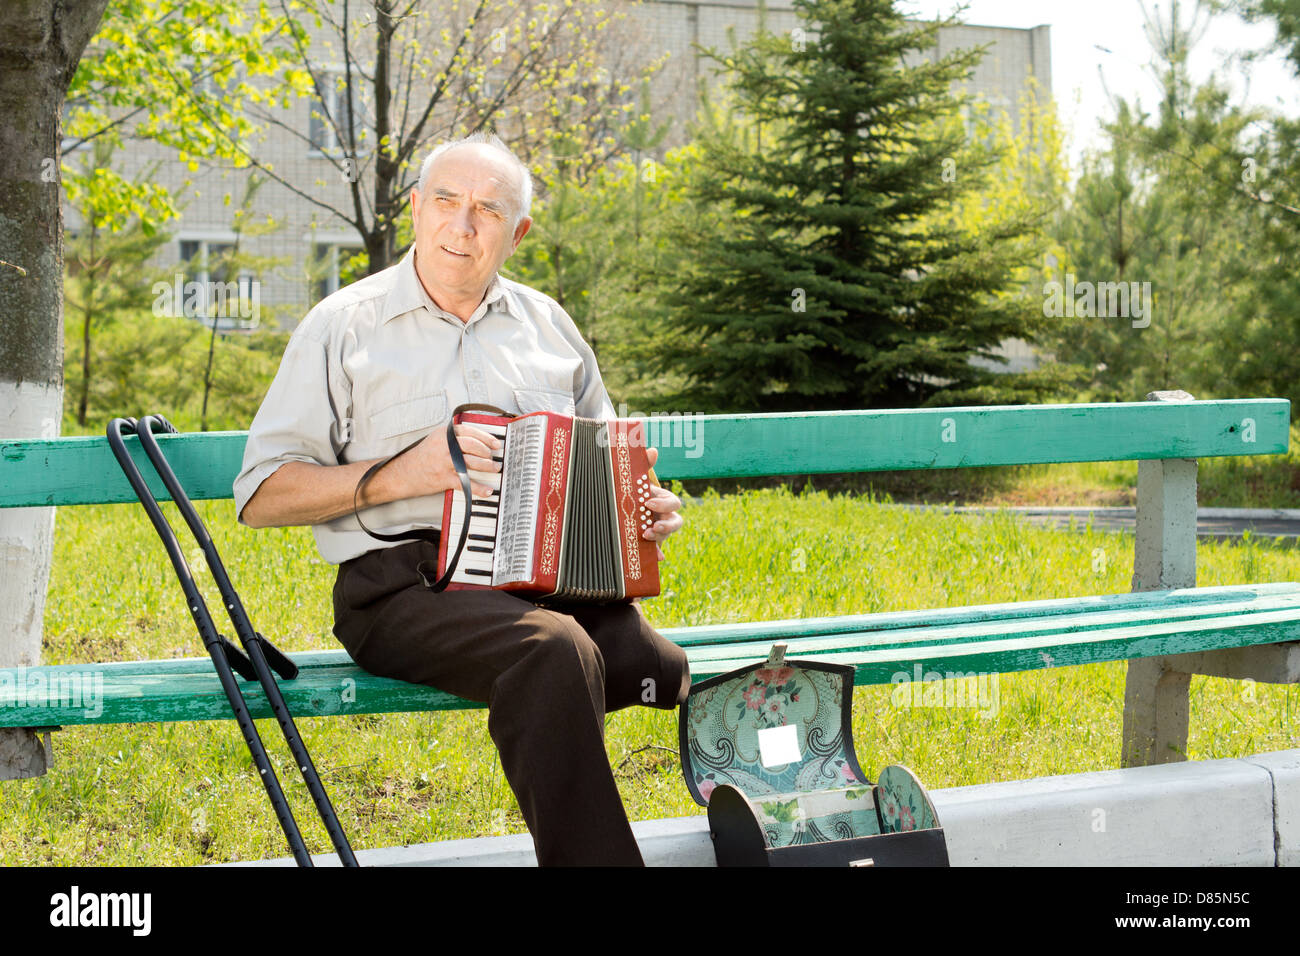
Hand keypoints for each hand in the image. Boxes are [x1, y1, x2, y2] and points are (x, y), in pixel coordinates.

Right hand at [390, 422, 501, 498]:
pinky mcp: (443, 478)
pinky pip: (466, 483)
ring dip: (487, 467)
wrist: (403, 474)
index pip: (470, 432)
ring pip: (472, 462)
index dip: (486, 438)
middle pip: (473, 446)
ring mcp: (444, 462)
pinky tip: (487, 490)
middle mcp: (444, 446)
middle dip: (488, 453)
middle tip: (495, 459)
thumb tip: (478, 441)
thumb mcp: (435, 440)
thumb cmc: (421, 458)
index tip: (496, 444)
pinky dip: (479, 488)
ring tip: (494, 469)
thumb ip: (453, 438)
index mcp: (444, 434)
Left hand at [642, 446, 682, 560]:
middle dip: (665, 523)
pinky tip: (657, 557)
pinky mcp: (654, 542)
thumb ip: (645, 464)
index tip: (647, 502)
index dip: (662, 504)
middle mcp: (665, 516)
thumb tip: (653, 450)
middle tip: (652, 524)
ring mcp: (661, 531)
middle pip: (675, 521)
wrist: (626, 510)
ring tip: (648, 535)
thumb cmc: (636, 493)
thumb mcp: (638, 481)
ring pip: (668, 534)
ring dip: (661, 535)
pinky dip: (658, 553)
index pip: (671, 503)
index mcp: (663, 501)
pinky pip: (658, 549)